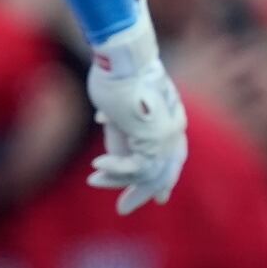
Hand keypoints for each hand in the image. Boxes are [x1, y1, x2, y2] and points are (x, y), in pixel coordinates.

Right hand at [85, 0, 190, 213]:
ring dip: (116, 181)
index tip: (156, 197)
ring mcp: (165, 138)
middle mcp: (173, 133)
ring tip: (93, 180)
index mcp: (170, 121)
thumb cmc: (117, 71)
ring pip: (146, 175)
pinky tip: (95, 168)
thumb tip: (107, 123)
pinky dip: (114, 170)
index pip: (172, 158)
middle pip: (162, 174)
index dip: (162, 179)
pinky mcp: (151, 139)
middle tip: (123, 209)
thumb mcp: (120, 98)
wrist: (123, 58)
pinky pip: (134, 168)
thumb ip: (120, 117)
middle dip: (141, 193)